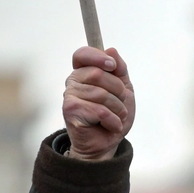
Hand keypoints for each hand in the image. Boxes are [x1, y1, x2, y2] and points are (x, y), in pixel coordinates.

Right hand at [62, 46, 134, 160]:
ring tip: (116, 117)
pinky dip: (113, 120)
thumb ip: (120, 70)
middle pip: (97, 74)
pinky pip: (99, 110)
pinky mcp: (70, 111)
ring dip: (118, 109)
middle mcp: (73, 82)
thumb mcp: (124, 90)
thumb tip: (111, 50)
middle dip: (118, 91)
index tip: (112, 65)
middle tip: (120, 104)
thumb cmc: (114, 115)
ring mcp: (69, 96)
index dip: (97, 56)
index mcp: (84, 73)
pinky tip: (111, 126)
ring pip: (101, 94)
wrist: (108, 142)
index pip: (82, 54)